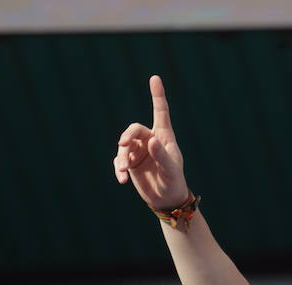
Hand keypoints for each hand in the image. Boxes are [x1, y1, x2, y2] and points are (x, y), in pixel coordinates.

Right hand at [113, 75, 189, 208]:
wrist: (166, 199)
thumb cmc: (173, 181)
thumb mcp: (171, 169)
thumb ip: (162, 155)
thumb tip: (151, 141)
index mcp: (164, 136)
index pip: (160, 112)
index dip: (157, 95)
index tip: (155, 78)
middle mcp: (150, 140)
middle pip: (134, 129)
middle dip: (127, 135)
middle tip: (122, 144)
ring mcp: (138, 150)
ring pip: (123, 146)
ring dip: (121, 158)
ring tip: (123, 171)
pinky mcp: (130, 162)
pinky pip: (119, 160)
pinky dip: (118, 168)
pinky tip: (122, 180)